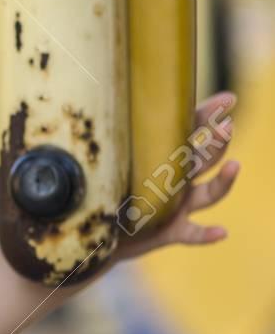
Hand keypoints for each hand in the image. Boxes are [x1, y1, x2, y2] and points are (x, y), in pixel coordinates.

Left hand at [111, 90, 239, 264]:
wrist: (102, 231)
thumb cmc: (108, 191)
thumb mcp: (109, 161)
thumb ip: (111, 140)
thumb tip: (98, 104)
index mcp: (166, 157)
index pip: (190, 132)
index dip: (208, 115)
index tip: (229, 99)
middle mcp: (179, 180)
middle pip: (205, 159)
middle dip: (217, 143)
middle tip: (227, 127)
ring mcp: (179, 206)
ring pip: (209, 193)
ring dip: (223, 181)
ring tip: (234, 166)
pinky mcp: (171, 231)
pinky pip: (192, 234)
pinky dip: (207, 234)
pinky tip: (221, 232)